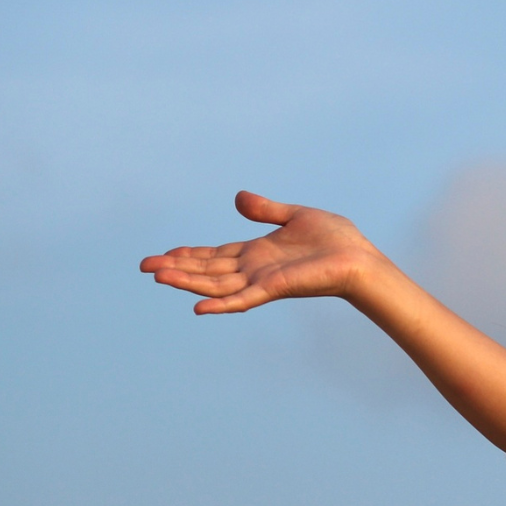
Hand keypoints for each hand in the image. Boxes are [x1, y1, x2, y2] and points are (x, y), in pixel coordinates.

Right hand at [139, 191, 384, 313]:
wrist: (361, 259)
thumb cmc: (337, 241)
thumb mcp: (296, 216)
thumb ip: (266, 210)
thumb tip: (238, 198)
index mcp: (258, 253)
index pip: (215, 256)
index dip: (189, 255)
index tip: (163, 254)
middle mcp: (255, 270)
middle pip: (208, 269)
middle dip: (177, 268)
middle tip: (145, 266)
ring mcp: (262, 281)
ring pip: (217, 283)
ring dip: (187, 281)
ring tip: (158, 276)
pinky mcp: (275, 289)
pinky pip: (243, 299)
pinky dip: (221, 304)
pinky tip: (197, 306)